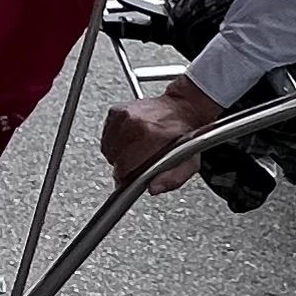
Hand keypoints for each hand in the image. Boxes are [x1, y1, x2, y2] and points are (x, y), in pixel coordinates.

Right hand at [100, 79, 212, 195]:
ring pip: (108, 148)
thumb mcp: (189, 163)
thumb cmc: (185, 134)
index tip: (132, 178)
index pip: (125, 166)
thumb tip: (153, 188)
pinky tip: (128, 142)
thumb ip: (172, 179)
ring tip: (134, 152)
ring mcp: (124, 115)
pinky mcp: (116, 112)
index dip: (127, 178)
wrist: (182, 108)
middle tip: (137, 164)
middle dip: (124, 166)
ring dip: (118, 154)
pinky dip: (114, 142)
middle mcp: (136, 123)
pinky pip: (106, 136)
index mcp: (153, 135)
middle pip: (115, 158)